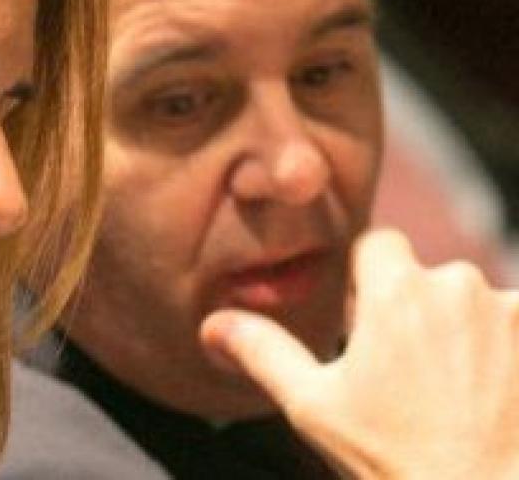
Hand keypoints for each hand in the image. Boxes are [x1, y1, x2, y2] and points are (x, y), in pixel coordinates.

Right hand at [200, 228, 518, 478]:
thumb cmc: (397, 460)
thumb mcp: (314, 407)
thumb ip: (265, 351)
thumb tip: (214, 324)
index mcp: (396, 289)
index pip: (378, 244)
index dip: (369, 280)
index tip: (368, 326)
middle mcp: (458, 285)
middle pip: (428, 277)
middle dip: (418, 313)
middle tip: (407, 376)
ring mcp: (512, 312)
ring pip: (475, 304)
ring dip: (466, 334)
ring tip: (453, 395)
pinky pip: (515, 331)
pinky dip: (505, 357)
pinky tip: (492, 400)